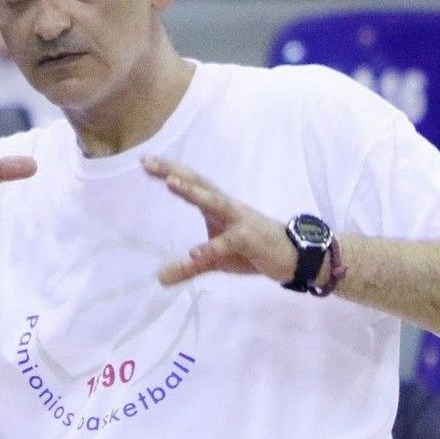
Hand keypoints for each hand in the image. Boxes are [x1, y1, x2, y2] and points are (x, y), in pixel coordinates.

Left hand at [142, 157, 296, 285]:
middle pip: (198, 183)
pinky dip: (211, 247)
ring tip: (170, 183)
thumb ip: (188, 267)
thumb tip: (160, 278)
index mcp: (217, 206)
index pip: (191, 182)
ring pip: (214, 202)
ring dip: (193, 192)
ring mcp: (240, 221)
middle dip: (174, 171)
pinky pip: (228, 243)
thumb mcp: (215, 260)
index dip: (170, 170)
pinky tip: (194, 253)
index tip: (145, 159)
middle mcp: (227, 207)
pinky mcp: (250, 241)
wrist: (294, 256)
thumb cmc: (252, 250)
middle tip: (149, 161)